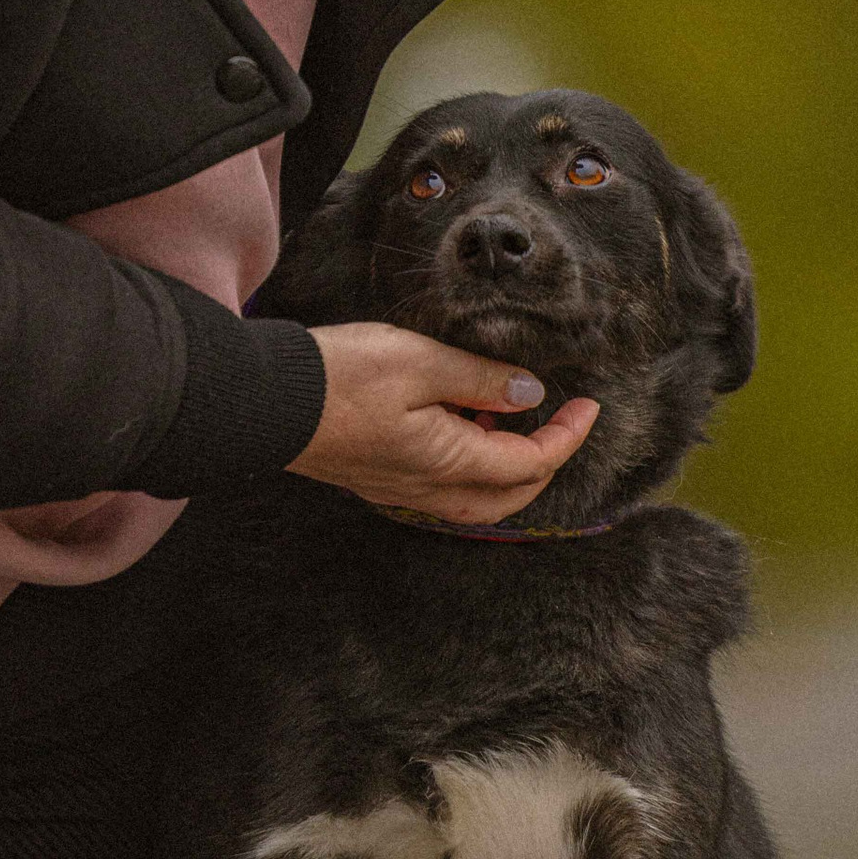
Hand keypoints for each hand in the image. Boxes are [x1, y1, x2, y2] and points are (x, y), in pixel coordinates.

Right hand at [290, 323, 599, 525]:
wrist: (267, 401)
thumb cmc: (341, 377)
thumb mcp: (420, 361)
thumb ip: (480, 379)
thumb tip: (529, 393)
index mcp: (449, 461)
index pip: (530, 463)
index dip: (568, 437)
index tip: (589, 405)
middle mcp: (428, 487)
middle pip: (508, 496)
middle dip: (546, 463)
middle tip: (564, 422)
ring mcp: (400, 487)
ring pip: (475, 497)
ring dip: (506, 465)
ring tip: (508, 412)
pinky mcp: (378, 477)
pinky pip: (442, 484)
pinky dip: (470, 461)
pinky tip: (460, 419)